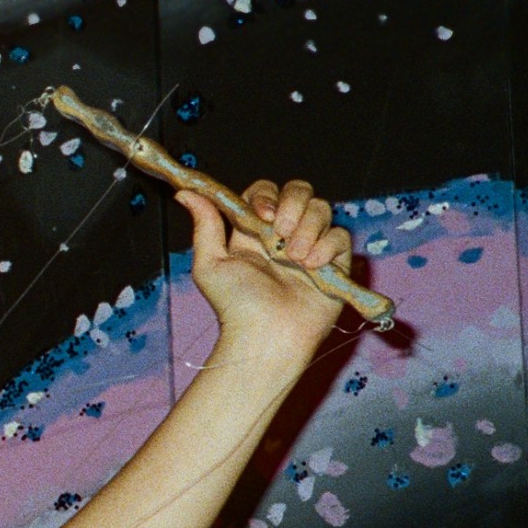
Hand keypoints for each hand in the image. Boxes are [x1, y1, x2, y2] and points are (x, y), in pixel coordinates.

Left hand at [177, 177, 352, 376]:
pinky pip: (341, 236)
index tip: (262, 213)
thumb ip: (205, 225)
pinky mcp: (335, 263)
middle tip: (281, 232)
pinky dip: (327, 246)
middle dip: (292, 204)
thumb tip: (186, 192)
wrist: (266, 336)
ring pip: (322, 209)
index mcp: (254, 231)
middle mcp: (284, 235)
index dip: (266, 195)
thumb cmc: (236, 305)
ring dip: (308, 228)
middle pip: (299, 191)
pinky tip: (312, 266)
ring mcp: (311, 246)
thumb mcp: (211, 264)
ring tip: (295, 258)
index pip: (266, 192)